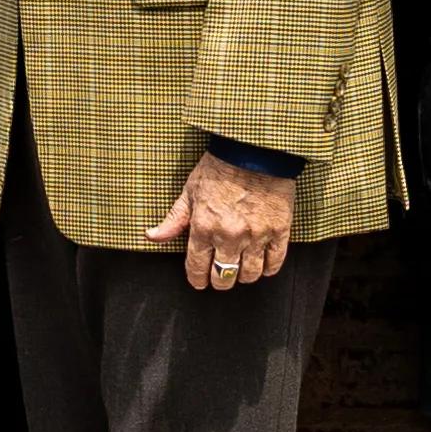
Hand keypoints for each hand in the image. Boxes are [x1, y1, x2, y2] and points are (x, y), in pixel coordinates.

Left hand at [146, 152, 299, 291]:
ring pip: (249, 274)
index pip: (197, 268)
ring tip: (240, 270)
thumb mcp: (190, 191)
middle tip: (219, 277)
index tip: (199, 282)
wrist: (254, 149)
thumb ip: (173, 219)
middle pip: (223, 276)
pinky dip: (268, 268)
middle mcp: (229, 236)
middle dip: (219, 281)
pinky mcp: (279, 230)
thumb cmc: (220, 166)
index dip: (197, 279)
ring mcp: (256, 235)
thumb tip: (152, 236)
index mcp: (204, 227)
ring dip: (243, 277)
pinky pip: (274, 262)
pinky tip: (262, 265)